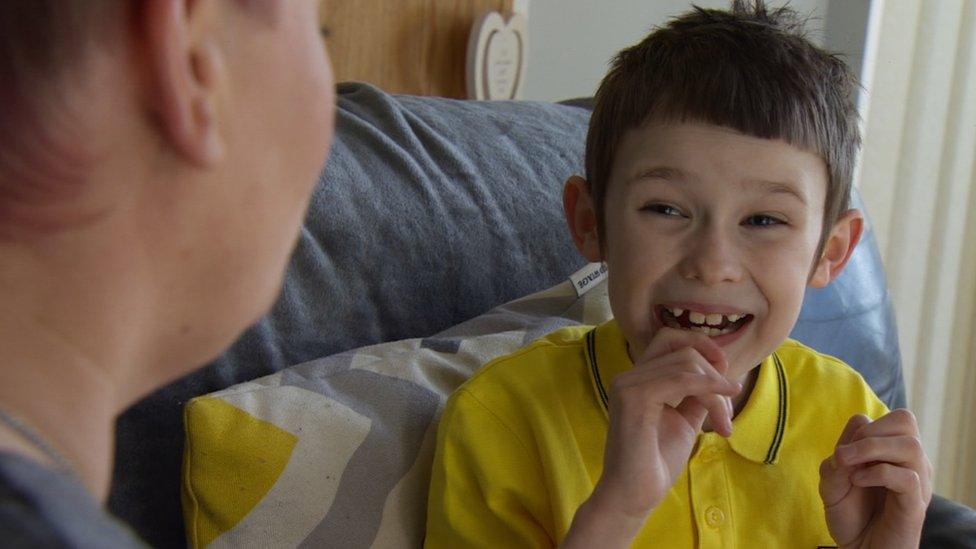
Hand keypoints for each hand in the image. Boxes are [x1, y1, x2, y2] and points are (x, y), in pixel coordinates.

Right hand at [564, 328, 740, 546]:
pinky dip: (708, 391)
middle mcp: (628, 376)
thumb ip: (696, 395)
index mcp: (636, 379)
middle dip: (715, 375)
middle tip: (726, 415)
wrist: (634, 495)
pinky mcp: (634, 398)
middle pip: (684, 349)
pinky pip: (682, 380)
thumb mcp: (684, 420)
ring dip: (716, 390)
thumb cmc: (655, 462)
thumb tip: (720, 373)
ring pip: (687, 364)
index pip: (670, 339)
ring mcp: (628, 385)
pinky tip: (720, 413)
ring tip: (723, 422)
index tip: (726, 380)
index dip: (703, 348)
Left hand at [820, 409, 932, 548]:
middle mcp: (910, 463)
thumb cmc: (849, 514)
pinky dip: (878, 474)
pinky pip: (908, 478)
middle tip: (846, 454)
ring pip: (911, 445)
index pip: (894, 418)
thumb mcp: (831, 482)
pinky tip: (858, 482)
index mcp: (894, 453)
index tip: (845, 450)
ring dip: (872, 449)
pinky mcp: (914, 505)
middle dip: (870, 431)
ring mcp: (916, 482)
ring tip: (850, 467)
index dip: (865, 426)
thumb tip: (849, 445)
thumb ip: (838, 460)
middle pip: (906, 421)